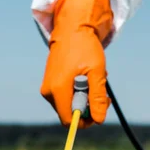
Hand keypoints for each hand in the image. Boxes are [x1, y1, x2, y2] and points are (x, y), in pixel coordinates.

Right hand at [40, 0, 112, 127]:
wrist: (71, 29)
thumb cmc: (85, 48)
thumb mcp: (96, 72)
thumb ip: (97, 97)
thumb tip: (99, 120)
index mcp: (58, 90)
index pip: (69, 120)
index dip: (86, 120)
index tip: (99, 108)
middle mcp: (48, 92)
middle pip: (69, 114)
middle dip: (88, 108)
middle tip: (102, 94)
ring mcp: (47, 88)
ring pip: (68, 107)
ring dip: (84, 99)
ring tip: (93, 81)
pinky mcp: (50, 84)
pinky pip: (65, 98)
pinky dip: (78, 93)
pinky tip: (85, 78)